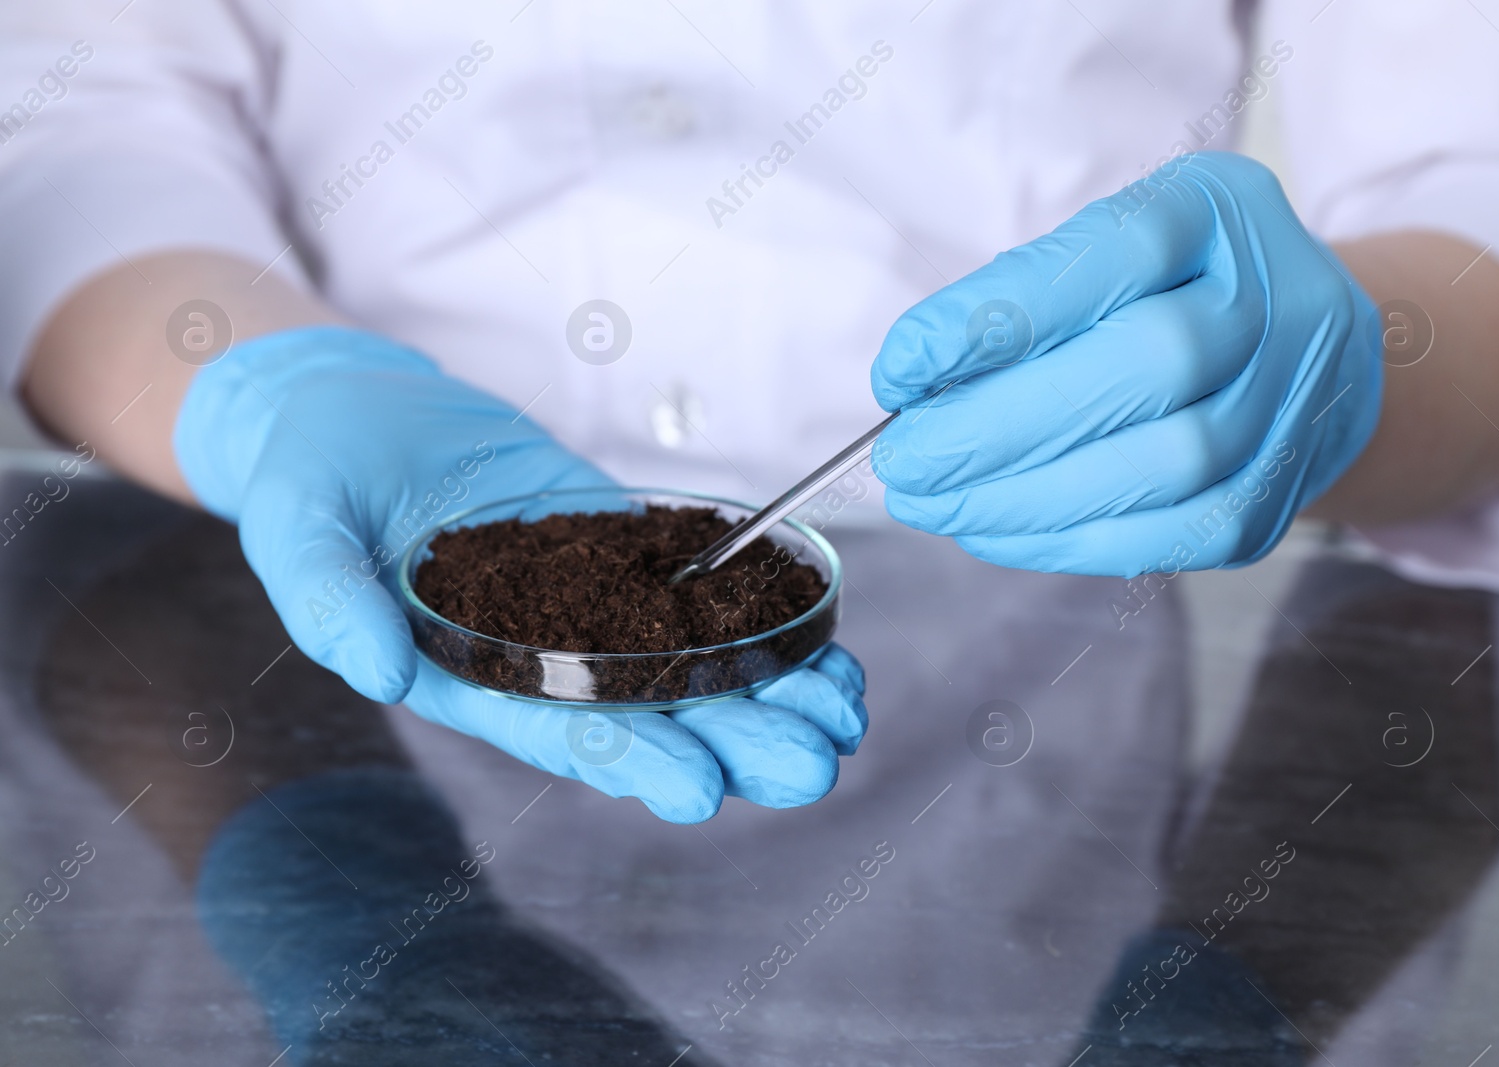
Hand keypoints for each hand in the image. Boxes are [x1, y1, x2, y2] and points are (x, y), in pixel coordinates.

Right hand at [174, 326, 867, 821]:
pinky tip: (818, 629)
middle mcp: (544, 655)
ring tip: (843, 712)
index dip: (634, 759)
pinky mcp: (615, 545)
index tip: (702, 789)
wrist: (351, 416)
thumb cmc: (309, 484)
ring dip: (767, 689)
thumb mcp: (294, 534)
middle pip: (653, 711)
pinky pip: (694, 586)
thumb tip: (374, 668)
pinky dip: (755, 610)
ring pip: (690, 659)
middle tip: (816, 767)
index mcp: (473, 675)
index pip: (562, 730)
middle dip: (735, 740)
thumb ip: (327, 603)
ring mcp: (587, 600)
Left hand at [870, 152, 1382, 576]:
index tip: (900, 369)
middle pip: (1149, 365)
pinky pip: (1171, 534)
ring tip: (932, 503)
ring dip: (1024, 496)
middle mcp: (1279, 300)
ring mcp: (1290, 406)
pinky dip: (1066, 540)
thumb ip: (1025, 298)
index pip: (1114, 253)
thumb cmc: (1167, 295)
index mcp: (1219, 210)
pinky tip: (991, 530)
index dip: (998, 316)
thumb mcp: (1105, 252)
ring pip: (1164, 464)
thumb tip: (916, 383)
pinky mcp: (1274, 500)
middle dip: (1002, 425)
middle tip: (904, 460)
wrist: (1307, 362)